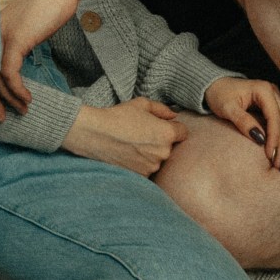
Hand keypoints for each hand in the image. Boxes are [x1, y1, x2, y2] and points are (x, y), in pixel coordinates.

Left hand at [0, 0, 90, 111]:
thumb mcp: (28, 28)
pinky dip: (17, 90)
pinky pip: (10, 73)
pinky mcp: (15, 39)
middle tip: (2, 118)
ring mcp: (2, 35)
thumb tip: (16, 68)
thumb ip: (18, 45)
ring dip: (9, 99)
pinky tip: (27, 98)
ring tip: (22, 110)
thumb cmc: (50, 5)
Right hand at [63, 98, 187, 175]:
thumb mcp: (141, 104)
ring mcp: (152, 167)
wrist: (96, 134)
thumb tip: (173, 115)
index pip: (183, 132)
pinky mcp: (141, 176)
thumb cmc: (119, 116)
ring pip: (158, 158)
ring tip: (133, 143)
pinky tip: (129, 153)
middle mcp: (163, 153)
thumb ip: (162, 109)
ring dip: (151, 153)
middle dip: (161, 140)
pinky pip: (147, 168)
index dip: (174, 127)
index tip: (162, 126)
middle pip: (170, 146)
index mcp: (166, 134)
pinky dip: (141, 162)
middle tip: (143, 133)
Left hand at [204, 77, 279, 170]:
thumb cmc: (219, 95)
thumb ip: (243, 121)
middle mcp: (273, 91)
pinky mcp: (275, 104)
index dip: (274, 138)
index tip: (270, 155)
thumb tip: (260, 139)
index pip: (274, 117)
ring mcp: (276, 97)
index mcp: (263, 89)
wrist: (216, 85)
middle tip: (279, 164)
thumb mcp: (227, 108)